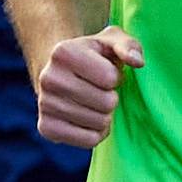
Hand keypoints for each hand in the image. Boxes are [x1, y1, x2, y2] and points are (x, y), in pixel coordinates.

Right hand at [35, 27, 140, 148]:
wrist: (61, 73)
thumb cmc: (94, 56)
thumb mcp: (112, 41)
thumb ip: (129, 46)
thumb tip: (137, 62)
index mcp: (63, 52)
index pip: (110, 78)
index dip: (116, 77)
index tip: (105, 72)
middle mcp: (48, 78)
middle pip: (106, 103)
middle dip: (112, 98)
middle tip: (101, 91)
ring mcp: (44, 104)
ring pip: (99, 123)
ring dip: (106, 116)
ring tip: (95, 103)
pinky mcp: (46, 128)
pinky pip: (88, 140)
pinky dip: (97, 133)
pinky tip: (89, 120)